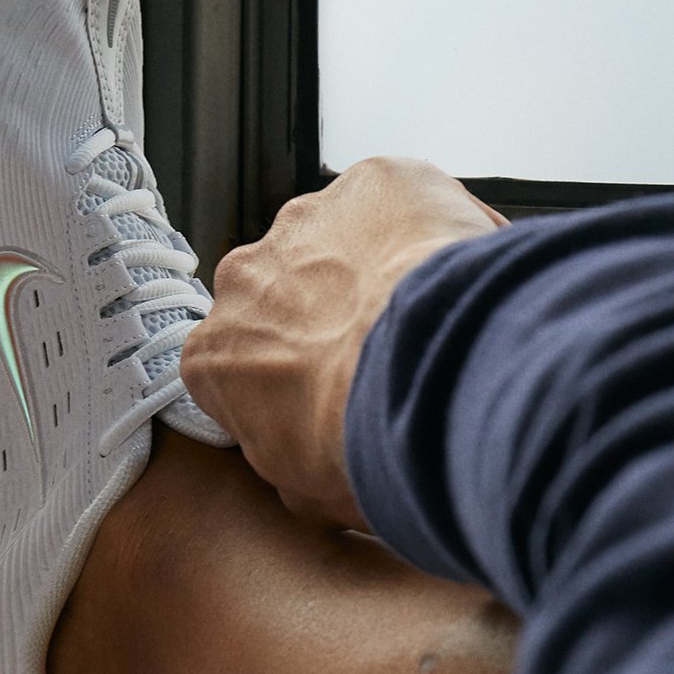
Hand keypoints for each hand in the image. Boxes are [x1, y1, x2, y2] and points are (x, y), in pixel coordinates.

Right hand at [181, 158, 504, 526]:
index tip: (330, 393)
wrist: (429, 383)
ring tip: (431, 313)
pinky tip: (460, 270)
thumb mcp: (308, 495)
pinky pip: (403, 198)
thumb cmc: (365, 447)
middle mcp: (243, 277)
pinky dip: (432, 224)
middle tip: (386, 352)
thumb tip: (316, 465)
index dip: (290, 377)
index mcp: (213, 356)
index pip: (242, 360)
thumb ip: (292, 463)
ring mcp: (306, 219)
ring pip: (342, 238)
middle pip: (285, 290)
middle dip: (328, 312)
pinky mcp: (374, 179)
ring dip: (377, 264)